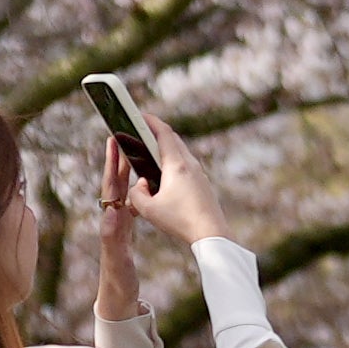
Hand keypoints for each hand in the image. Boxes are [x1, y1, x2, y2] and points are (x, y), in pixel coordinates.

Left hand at [94, 139, 143, 319]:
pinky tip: (143, 186)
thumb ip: (113, 238)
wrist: (116, 300)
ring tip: (134, 152)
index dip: (111, 164)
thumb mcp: (117, 260)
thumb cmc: (117, 281)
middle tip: (122, 135)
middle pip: (114, 183)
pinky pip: (130, 203)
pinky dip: (135, 189)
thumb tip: (113, 212)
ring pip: (122, 191)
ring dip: (127, 171)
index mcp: (111, 222)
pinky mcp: (124, 230)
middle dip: (118, 159)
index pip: (110, 187)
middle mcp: (112, 219)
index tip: (112, 141)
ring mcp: (118, 224)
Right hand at [127, 113, 228, 246]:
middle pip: (173, 140)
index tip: (139, 114)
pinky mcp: (202, 183)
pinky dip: (173, 163)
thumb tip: (140, 185)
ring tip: (150, 153)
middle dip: (156, 134)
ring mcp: (199, 173)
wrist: (211, 232)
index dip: (150, 121)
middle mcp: (190, 164)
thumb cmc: (180, 220)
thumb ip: (137, 194)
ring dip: (166, 149)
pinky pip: (186, 166)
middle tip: (141, 132)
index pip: (164, 133)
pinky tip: (165, 176)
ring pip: (180, 153)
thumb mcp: (149, 209)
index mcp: (177, 164)